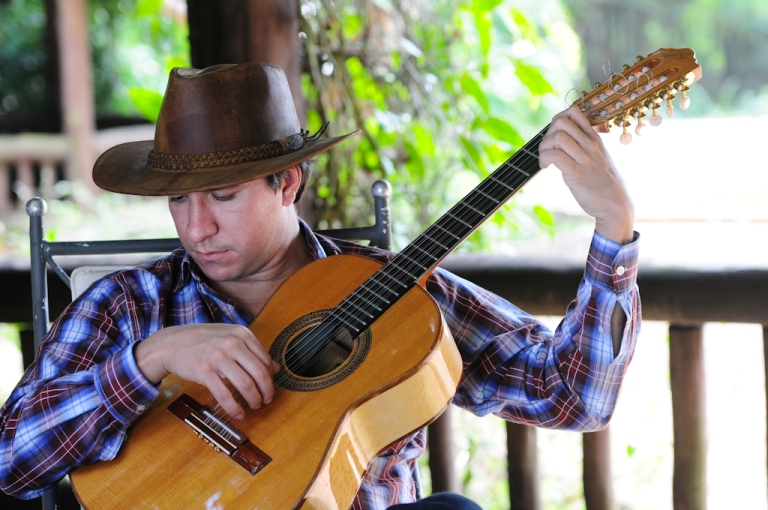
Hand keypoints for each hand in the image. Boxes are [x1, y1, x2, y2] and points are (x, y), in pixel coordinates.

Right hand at [134, 324, 280, 418]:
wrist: (172, 343)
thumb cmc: (203, 340)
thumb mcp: (231, 337)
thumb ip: (253, 350)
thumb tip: (276, 368)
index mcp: (242, 334)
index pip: (265, 360)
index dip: (271, 378)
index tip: (270, 388)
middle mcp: (232, 343)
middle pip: (259, 373)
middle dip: (266, 391)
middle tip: (266, 401)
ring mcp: (218, 357)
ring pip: (246, 384)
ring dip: (254, 400)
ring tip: (254, 406)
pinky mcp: (205, 372)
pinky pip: (225, 394)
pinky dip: (234, 407)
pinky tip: (238, 413)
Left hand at [538, 105, 634, 243]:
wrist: (615, 203)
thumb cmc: (604, 183)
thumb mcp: (599, 157)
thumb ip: (585, 146)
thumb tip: (565, 139)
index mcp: (594, 138)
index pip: (574, 112)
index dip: (557, 120)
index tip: (554, 136)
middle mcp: (590, 144)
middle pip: (561, 122)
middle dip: (547, 134)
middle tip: (547, 149)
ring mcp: (584, 158)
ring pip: (557, 137)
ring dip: (543, 148)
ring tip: (545, 160)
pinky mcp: (576, 172)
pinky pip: (555, 156)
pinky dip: (544, 159)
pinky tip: (545, 167)